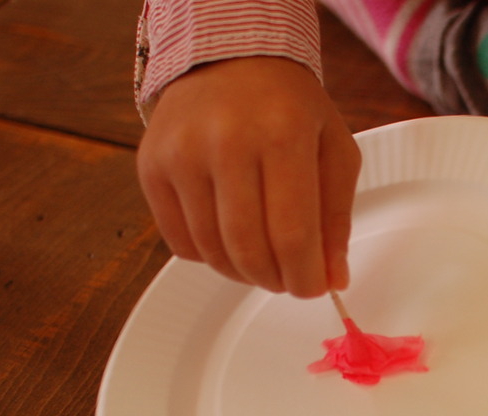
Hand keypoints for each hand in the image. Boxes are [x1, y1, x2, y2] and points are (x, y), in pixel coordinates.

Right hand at [137, 57, 360, 296]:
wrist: (228, 56)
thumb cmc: (289, 106)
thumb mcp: (333, 150)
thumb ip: (336, 217)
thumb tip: (332, 278)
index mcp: (281, 133)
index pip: (291, 233)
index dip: (304, 276)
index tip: (314, 287)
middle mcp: (225, 141)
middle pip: (248, 248)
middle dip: (274, 280)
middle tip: (289, 280)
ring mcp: (180, 154)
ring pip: (212, 251)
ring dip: (242, 273)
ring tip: (263, 262)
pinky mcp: (151, 166)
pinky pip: (180, 242)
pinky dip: (210, 256)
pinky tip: (229, 239)